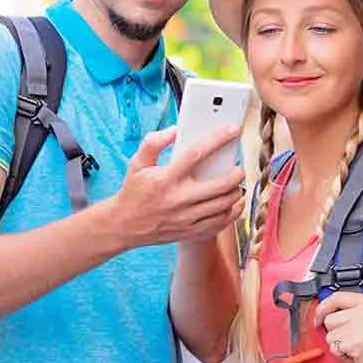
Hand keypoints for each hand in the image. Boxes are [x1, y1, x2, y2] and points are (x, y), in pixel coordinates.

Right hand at [108, 126, 244, 248]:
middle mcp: (178, 199)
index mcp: (166, 179)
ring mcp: (186, 218)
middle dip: (236, 173)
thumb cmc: (133, 192)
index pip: (197, 154)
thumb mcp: (137, 164)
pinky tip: (233, 203)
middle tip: (239, 167)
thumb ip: (153, 143)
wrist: (124, 226)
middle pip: (220, 185)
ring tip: (236, 184)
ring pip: (224, 205)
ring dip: (237, 192)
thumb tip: (174, 131)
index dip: (218, 139)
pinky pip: (221, 223)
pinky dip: (232, 212)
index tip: (232, 130)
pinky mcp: (191, 232)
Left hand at [315, 292, 362, 362]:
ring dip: (339, 346)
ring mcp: (362, 325)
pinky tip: (356, 356)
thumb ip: (350, 312)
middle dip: (336, 334)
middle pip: (329, 319)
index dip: (323, 308)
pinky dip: (342, 356)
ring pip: (330, 335)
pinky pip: (334, 348)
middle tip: (353, 341)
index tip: (318, 318)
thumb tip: (323, 311)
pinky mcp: (356, 341)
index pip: (336, 297)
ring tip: (355, 348)